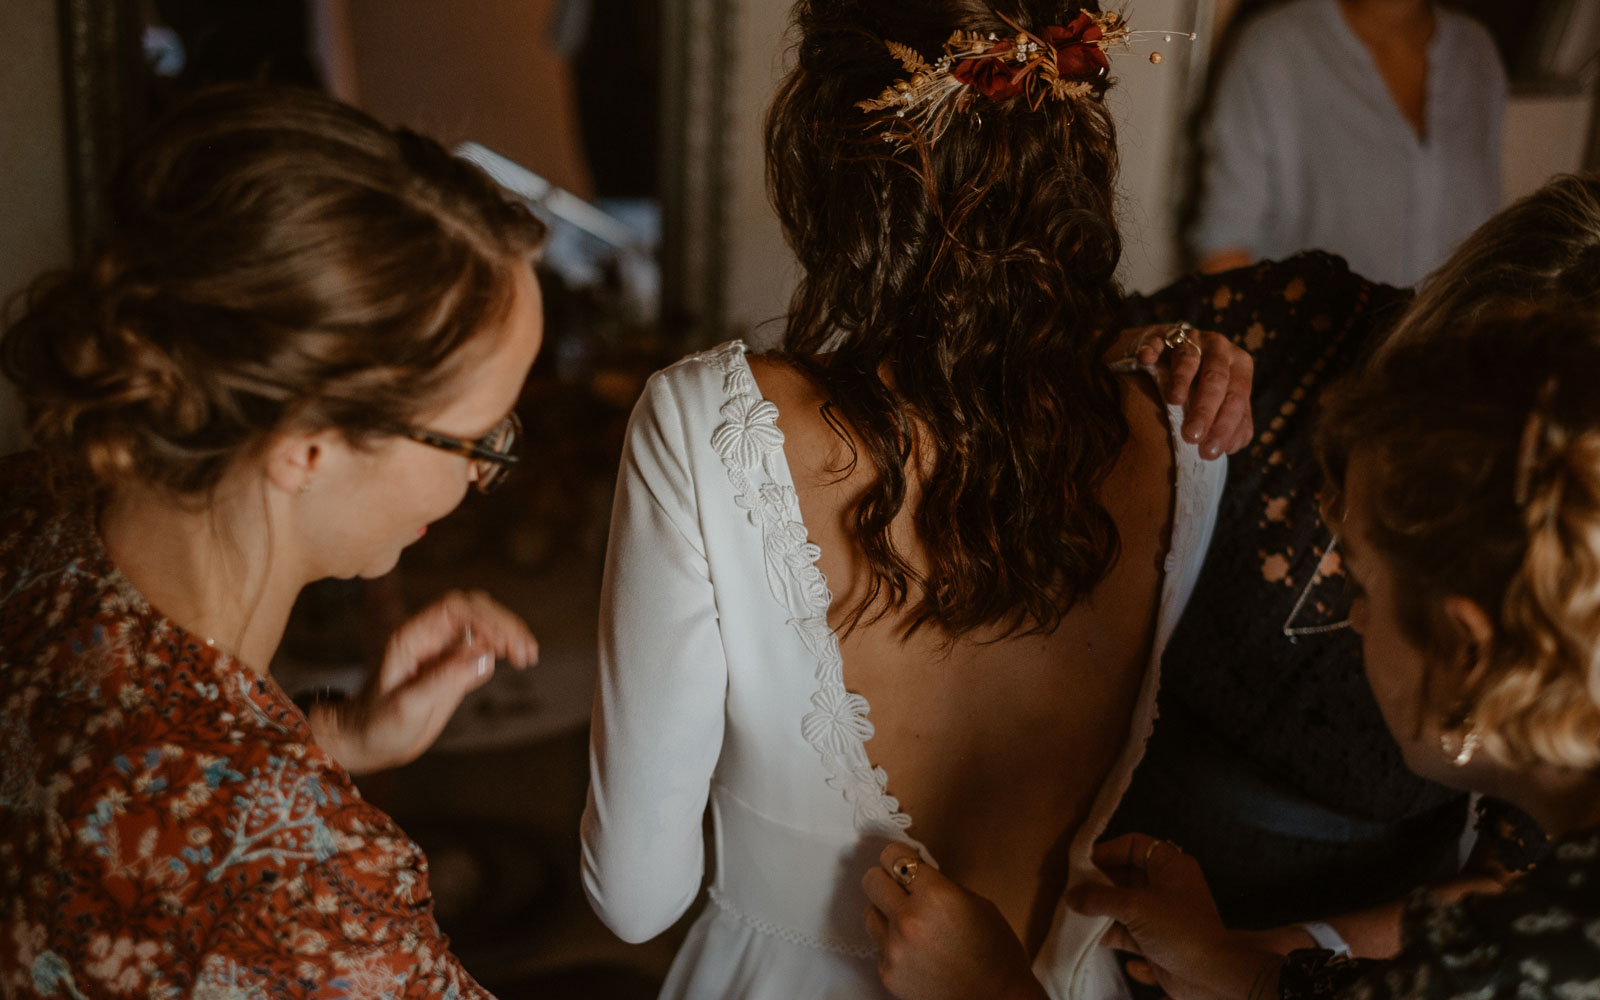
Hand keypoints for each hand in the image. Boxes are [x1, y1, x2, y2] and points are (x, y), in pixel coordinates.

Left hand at [308, 589, 538, 774]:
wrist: (367, 741)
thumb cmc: (377, 724)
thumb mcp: (406, 707)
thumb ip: (442, 681)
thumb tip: (485, 658)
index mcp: (413, 636)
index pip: (455, 608)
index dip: (485, 618)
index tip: (504, 644)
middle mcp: (430, 637)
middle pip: (475, 609)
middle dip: (505, 624)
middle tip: (525, 654)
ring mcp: (444, 650)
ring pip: (485, 624)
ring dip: (510, 634)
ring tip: (528, 657)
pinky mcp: (455, 666)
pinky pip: (485, 646)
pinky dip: (506, 649)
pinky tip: (518, 662)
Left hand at [862, 842, 1047, 999]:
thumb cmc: (996, 953)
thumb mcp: (977, 904)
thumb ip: (942, 887)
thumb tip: (917, 876)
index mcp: (935, 895)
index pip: (894, 856)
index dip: (900, 855)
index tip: (905, 859)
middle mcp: (908, 919)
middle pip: (872, 880)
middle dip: (886, 879)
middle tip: (901, 887)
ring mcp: (894, 949)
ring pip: (869, 913)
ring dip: (885, 913)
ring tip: (910, 924)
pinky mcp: (888, 974)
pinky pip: (879, 947)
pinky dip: (893, 945)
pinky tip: (917, 952)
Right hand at [1068, 834, 1280, 999]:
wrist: (1211, 976)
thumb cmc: (1178, 929)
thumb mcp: (1136, 907)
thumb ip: (1099, 899)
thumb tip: (1071, 896)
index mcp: (1169, 865)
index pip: (1133, 845)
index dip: (1107, 851)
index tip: (1081, 863)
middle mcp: (1166, 885)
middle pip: (1125, 875)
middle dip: (1099, 884)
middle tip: (1073, 890)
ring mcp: (1161, 913)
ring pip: (1124, 904)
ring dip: (1102, 910)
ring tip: (1075, 914)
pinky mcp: (1156, 939)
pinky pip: (1127, 930)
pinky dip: (1111, 933)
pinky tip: (1093, 938)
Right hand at [1121, 324, 1254, 458]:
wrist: (1174, 356)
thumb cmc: (1202, 388)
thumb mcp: (1223, 405)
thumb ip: (1234, 426)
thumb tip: (1229, 446)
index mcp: (1240, 366)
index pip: (1237, 398)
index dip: (1224, 425)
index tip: (1208, 452)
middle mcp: (1220, 348)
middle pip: (1216, 378)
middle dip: (1204, 409)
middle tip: (1191, 437)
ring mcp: (1192, 338)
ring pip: (1189, 358)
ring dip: (1181, 379)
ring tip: (1173, 402)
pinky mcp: (1163, 333)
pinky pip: (1158, 340)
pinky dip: (1152, 350)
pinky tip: (1146, 360)